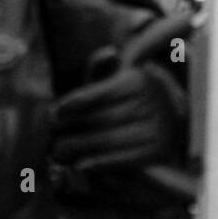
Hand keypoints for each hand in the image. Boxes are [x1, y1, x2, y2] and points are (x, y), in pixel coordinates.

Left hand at [53, 54, 183, 171]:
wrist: (166, 128)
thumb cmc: (128, 103)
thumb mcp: (116, 84)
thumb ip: (101, 71)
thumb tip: (108, 53)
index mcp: (139, 79)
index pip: (99, 93)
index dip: (73, 103)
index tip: (54, 113)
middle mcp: (153, 100)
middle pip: (100, 119)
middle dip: (71, 130)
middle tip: (51, 139)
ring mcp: (159, 126)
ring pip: (107, 140)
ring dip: (79, 149)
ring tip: (59, 154)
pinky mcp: (159, 150)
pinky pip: (122, 159)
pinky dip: (99, 164)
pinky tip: (81, 166)